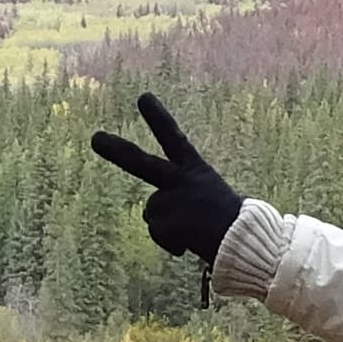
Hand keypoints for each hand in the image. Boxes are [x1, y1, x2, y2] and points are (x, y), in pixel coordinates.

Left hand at [90, 93, 244, 262]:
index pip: (175, 139)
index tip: (143, 97)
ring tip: (193, 231)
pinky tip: (192, 243)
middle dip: (117, 151)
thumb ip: (178, 198)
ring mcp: (177, 200)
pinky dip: (172, 244)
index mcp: (197, 170)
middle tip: (95, 138)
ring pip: (151, 214)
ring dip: (166, 227)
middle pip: (142, 164)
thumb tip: (152, 219)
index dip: (158, 118)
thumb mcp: (207, 199)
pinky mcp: (173, 222)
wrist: (247, 241)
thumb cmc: (229, 223)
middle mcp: (184, 180)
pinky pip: (158, 235)